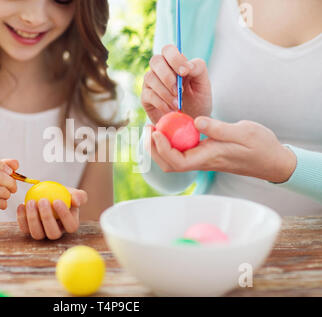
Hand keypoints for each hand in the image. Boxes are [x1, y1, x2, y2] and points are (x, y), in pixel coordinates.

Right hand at [0, 148, 17, 229]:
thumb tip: (16, 164)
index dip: (2, 164)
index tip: (4, 172)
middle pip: (1, 175)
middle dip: (11, 182)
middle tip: (12, 187)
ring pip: (2, 190)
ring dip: (7, 194)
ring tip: (2, 195)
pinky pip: (0, 202)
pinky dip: (3, 203)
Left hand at [16, 188, 87, 239]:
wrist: (49, 196)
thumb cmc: (63, 194)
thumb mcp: (73, 193)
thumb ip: (79, 196)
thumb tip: (76, 201)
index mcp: (70, 226)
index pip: (71, 226)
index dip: (64, 215)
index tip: (57, 201)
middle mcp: (56, 233)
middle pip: (53, 233)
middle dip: (47, 218)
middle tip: (43, 200)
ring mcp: (42, 234)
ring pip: (37, 234)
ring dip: (33, 218)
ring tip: (31, 202)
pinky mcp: (29, 231)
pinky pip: (24, 229)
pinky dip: (21, 218)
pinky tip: (21, 205)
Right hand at [142, 44, 211, 123]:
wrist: (191, 121)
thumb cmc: (198, 101)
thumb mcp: (204, 84)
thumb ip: (199, 69)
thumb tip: (187, 66)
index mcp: (175, 63)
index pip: (168, 50)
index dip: (175, 58)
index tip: (185, 72)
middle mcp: (160, 70)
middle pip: (155, 60)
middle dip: (167, 75)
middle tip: (179, 90)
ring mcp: (151, 84)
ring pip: (150, 77)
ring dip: (165, 92)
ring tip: (178, 104)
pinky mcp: (146, 98)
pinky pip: (149, 95)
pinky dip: (161, 103)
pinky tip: (171, 109)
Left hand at [145, 117, 296, 182]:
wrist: (271, 160)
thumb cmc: (260, 146)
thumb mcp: (243, 132)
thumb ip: (218, 128)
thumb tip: (195, 121)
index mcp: (208, 158)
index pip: (177, 161)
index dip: (162, 148)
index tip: (156, 131)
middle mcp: (201, 162)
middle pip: (169, 164)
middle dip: (154, 149)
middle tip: (147, 128)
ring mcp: (202, 159)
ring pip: (173, 160)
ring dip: (159, 147)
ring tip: (153, 128)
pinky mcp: (204, 154)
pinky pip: (181, 152)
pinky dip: (170, 143)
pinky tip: (169, 128)